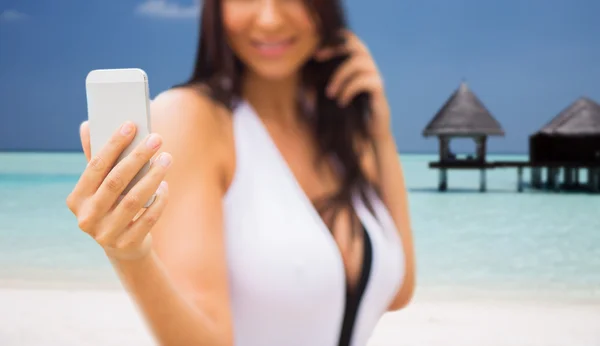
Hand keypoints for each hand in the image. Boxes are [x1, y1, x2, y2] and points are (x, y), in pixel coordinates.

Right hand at [66, 121, 171, 260]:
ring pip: (134, 199)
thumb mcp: (101, 188)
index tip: (130, 125)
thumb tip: (87, 125)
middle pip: (116, 181)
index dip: (113, 144)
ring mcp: (106, 234)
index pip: (95, 166)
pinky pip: (149, 218)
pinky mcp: (127, 244)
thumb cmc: (112, 207)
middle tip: (157, 138)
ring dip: (154, 176)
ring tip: (167, 159)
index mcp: (76, 199)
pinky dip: (159, 200)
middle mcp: (87, 218)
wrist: (123, 248)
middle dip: (138, 157)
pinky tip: (165, 186)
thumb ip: (96, 160)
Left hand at [315, 30, 391, 140]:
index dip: (333, 39)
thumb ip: (317, 81)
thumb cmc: (343, 115)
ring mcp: (376, 77)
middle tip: (317, 59)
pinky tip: (341, 102)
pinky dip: (350, 89)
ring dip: (340, 75)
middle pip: (356, 44)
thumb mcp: (327, 95)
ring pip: (360, 61)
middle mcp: (368, 67)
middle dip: (335, 49)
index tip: (315, 53)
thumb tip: (299, 70)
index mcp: (356, 64)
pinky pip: (367, 80)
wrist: (364, 138)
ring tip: (329, 93)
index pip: (349, 38)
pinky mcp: (380, 91)